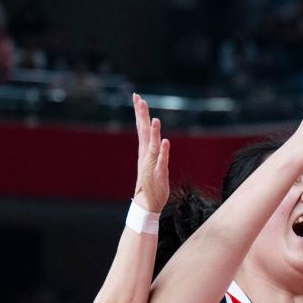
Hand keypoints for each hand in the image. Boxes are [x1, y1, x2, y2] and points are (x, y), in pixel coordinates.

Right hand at [132, 94, 170, 211]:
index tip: (137, 97)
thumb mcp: (153, 163)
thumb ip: (156, 151)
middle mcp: (146, 155)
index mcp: (145, 151)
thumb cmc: (151, 184)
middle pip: (144, 131)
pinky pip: (161, 160)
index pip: (142, 128)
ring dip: (153, 132)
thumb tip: (157, 138)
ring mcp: (151, 163)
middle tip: (138, 99)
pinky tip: (165, 141)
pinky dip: (163, 151)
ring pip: (152, 144)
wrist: (147, 204)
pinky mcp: (158, 173)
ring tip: (155, 118)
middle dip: (141, 115)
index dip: (140, 113)